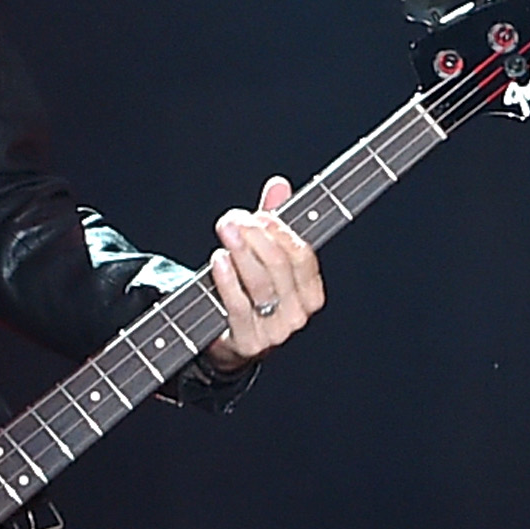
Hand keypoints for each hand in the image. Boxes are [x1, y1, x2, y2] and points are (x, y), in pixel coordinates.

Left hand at [201, 175, 323, 371]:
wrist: (228, 341)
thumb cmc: (249, 294)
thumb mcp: (263, 257)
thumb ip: (272, 222)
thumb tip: (279, 185)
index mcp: (310, 293)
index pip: (304, 257)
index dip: (282, 232)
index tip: (261, 215)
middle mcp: (297, 315)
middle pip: (280, 266)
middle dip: (256, 236)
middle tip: (234, 219)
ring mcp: (275, 333)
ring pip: (260, 284)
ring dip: (240, 251)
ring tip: (225, 230)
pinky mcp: (248, 342)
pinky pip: (238, 306)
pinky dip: (227, 279)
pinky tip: (219, 259)